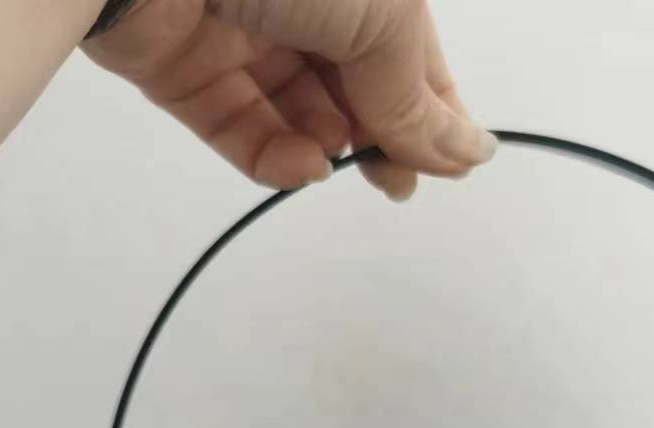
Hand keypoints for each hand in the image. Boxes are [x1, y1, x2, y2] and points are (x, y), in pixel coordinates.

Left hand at [84, 0, 494, 200]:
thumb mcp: (381, 25)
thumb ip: (418, 100)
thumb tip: (470, 154)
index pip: (409, 56)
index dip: (433, 113)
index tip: (451, 169)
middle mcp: (300, 0)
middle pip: (353, 87)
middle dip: (379, 138)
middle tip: (395, 184)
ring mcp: (239, 32)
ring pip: (297, 114)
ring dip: (328, 144)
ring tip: (341, 158)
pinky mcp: (184, 70)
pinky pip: (240, 128)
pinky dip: (274, 156)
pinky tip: (302, 164)